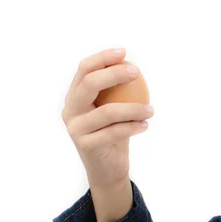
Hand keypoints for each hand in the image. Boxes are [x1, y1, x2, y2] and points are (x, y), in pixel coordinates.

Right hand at [61, 48, 153, 188]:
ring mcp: (75, 128)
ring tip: (151, 110)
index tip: (124, 53)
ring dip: (134, 108)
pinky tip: (146, 125)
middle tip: (137, 72)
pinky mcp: (85, 145)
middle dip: (114, 74)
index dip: (103, 58)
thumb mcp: (112, 107)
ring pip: (107, 111)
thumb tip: (132, 64)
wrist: (107, 168)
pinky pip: (114, 132)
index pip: (84, 69)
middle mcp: (70, 110)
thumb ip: (116, 89)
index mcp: (74, 96)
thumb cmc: (113, 131)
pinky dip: (133, 127)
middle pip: (89, 84)